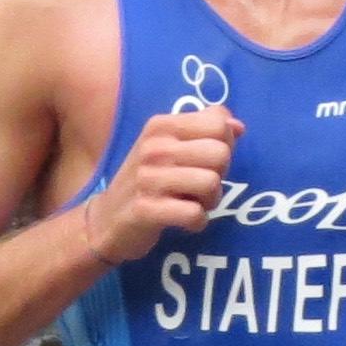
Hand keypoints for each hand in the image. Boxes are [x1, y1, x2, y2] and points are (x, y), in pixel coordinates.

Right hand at [81, 105, 237, 262]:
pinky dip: (197, 222)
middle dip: (220, 175)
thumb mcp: (169, 145)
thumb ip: (205, 129)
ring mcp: (148, 178)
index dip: (224, 145)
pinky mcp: (146, 210)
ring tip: (192, 202)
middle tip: (199, 186)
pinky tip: (184, 220)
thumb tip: (238, 126)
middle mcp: (153, 147)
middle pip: (221, 154)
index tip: (205, 160)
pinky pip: (195, 214)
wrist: (107, 218)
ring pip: (211, 184)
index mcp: (161, 125)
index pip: (219, 124)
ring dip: (210, 201)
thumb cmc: (148, 179)